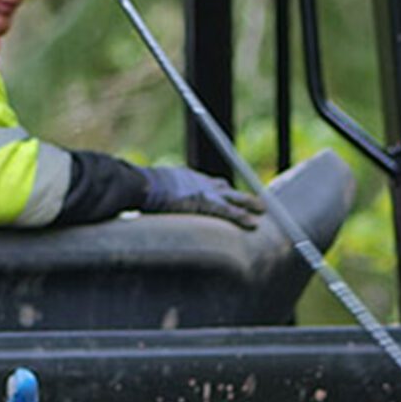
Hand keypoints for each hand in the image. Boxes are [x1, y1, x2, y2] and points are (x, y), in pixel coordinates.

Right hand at [140, 164, 261, 226]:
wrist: (142, 185)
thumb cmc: (139, 188)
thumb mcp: (150, 189)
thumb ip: (154, 197)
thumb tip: (138, 205)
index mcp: (186, 177)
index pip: (209, 182)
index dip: (222, 189)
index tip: (228, 192)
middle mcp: (200, 181)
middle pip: (226, 187)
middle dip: (242, 195)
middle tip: (256, 201)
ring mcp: (205, 191)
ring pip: (234, 197)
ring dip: (249, 204)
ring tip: (262, 211)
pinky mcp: (207, 202)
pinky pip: (229, 211)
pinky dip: (242, 217)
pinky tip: (253, 224)